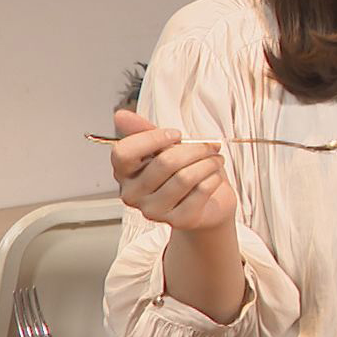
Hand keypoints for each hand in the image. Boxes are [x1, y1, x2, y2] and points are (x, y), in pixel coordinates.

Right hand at [109, 109, 235, 232]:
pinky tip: (215, 176)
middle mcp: (132, 194)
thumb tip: (120, 115)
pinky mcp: (178, 221)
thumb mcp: (164, 147)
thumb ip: (144, 131)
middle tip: (210, 146)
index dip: (152, 138)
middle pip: (164, 163)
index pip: (123, 153)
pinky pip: (201, 191)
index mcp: (123, 173)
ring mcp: (153, 211)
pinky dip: (214, 178)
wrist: (207, 205)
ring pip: (185, 177)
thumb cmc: (183, 172)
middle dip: (195, 149)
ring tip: (216, 160)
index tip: (177, 134)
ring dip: (208, 163)